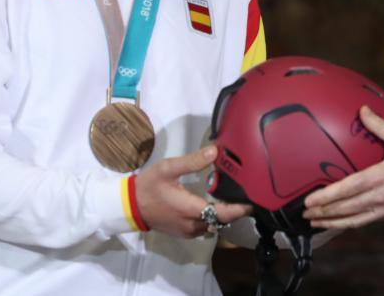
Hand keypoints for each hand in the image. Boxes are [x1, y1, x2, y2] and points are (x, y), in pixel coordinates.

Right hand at [134, 145, 251, 236]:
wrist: (128, 206)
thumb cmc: (149, 186)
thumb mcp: (168, 168)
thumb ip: (192, 161)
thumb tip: (215, 151)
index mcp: (190, 209)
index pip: (222, 213)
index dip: (240, 209)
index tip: (254, 201)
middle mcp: (192, 225)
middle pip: (221, 221)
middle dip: (236, 211)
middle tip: (249, 195)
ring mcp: (188, 231)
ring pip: (214, 226)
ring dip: (225, 215)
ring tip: (236, 198)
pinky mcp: (183, 232)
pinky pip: (205, 228)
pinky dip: (214, 218)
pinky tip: (217, 204)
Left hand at [302, 106, 383, 228]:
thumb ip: (380, 125)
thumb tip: (363, 109)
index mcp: (380, 178)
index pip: (347, 190)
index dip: (326, 196)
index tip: (309, 200)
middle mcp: (379, 198)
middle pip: (345, 209)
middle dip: (322, 213)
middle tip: (303, 213)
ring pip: (352, 221)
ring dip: (332, 223)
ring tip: (315, 222)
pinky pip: (364, 223)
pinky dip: (348, 225)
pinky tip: (339, 223)